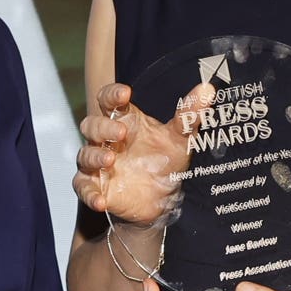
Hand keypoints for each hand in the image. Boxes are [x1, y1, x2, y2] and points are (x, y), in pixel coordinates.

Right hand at [73, 81, 212, 227]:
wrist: (162, 201)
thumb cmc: (165, 162)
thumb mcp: (180, 139)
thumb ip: (189, 115)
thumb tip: (207, 90)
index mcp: (125, 120)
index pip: (109, 100)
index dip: (112, 94)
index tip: (124, 93)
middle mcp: (107, 140)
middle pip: (92, 124)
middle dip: (103, 127)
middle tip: (121, 132)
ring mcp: (98, 164)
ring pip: (85, 154)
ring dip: (94, 156)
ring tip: (109, 160)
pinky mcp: (95, 187)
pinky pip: (83, 187)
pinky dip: (90, 193)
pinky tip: (101, 200)